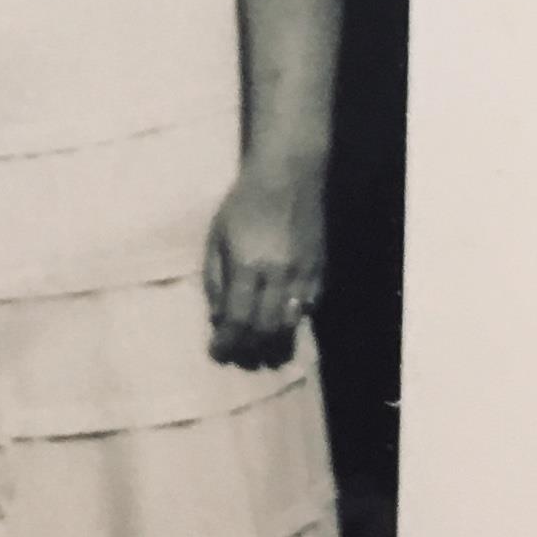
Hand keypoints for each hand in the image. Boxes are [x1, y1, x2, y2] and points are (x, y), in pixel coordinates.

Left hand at [203, 160, 325, 367]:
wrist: (287, 177)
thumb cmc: (243, 203)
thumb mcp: (217, 237)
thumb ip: (216, 279)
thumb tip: (219, 318)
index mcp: (247, 265)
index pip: (238, 319)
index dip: (227, 343)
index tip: (217, 354)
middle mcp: (278, 275)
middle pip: (266, 329)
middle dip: (250, 351)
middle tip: (239, 360)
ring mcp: (303, 274)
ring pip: (291, 325)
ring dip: (275, 345)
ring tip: (261, 355)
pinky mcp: (319, 270)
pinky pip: (309, 307)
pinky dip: (294, 322)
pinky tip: (283, 327)